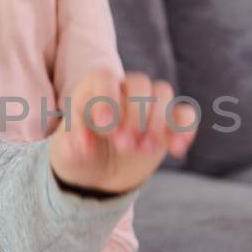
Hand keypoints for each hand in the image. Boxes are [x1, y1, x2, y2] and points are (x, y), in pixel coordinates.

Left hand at [48, 69, 196, 194]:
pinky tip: (176, 150)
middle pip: (139, 83)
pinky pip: (185, 114)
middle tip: (123, 145)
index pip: (105, 78)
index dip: (107, 98)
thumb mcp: (66, 151)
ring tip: (144, 150)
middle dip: (135, 114)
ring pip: (163, 93)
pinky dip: (184, 129)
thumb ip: (72, 143)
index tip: (104, 126)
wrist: (97, 173)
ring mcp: (148, 104)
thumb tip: (85, 145)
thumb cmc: (78, 155)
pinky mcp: (168, 122)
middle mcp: (123, 90)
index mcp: (94, 88)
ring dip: (158, 122)